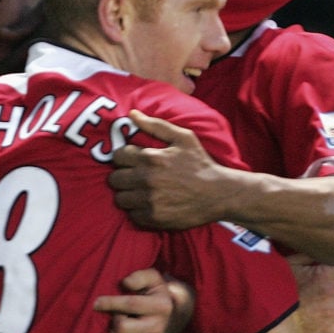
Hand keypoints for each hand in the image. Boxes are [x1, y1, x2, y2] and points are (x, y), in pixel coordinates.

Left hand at [94, 268, 188, 332]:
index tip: (96, 301)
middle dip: (112, 318)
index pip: (131, 304)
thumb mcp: (151, 277)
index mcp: (161, 305)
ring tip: (113, 323)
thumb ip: (139, 276)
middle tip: (109, 311)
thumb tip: (125, 283)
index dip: (111, 303)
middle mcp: (158, 326)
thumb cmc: (152, 290)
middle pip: (123, 327)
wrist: (166, 312)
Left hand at [108, 110, 227, 228]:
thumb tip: (132, 114)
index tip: (131, 161)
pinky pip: (133, 215)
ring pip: (120, 198)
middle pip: (114, 179)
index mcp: (150, 157)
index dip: (123, 158)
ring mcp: (149, 200)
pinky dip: (138, 211)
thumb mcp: (182, 137)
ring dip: (128, 195)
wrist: (220, 193)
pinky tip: (149, 204)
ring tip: (140, 191)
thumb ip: (155, 125)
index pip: (117, 156)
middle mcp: (146, 179)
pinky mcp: (155, 218)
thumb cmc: (200, 163)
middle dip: (122, 176)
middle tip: (134, 177)